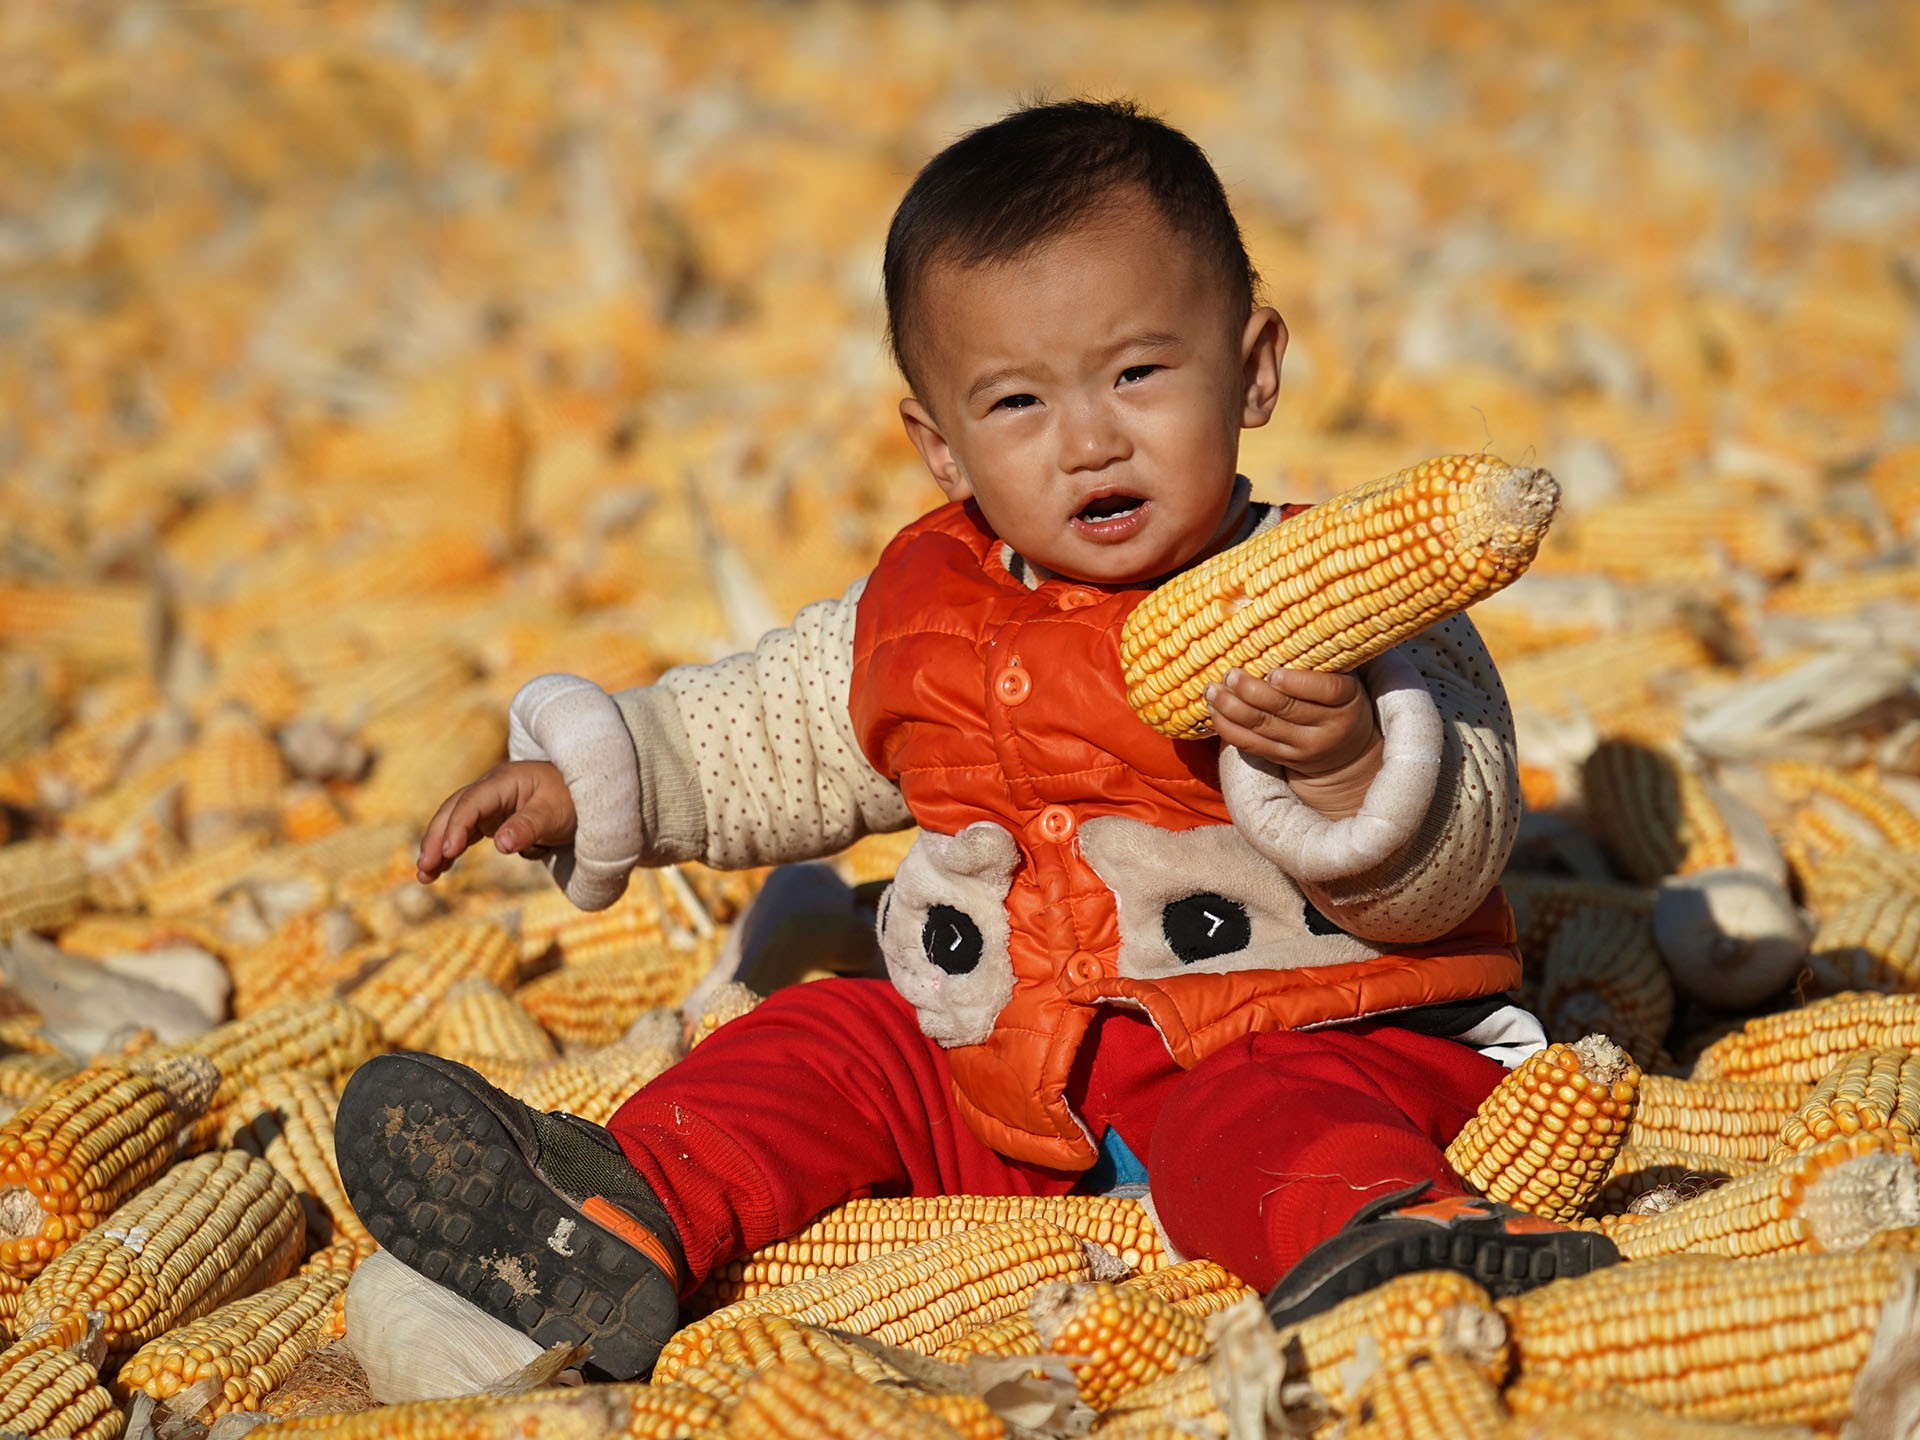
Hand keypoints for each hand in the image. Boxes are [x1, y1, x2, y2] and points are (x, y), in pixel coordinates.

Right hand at [416, 760, 577, 883]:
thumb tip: (501, 845)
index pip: (471, 803)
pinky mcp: (493, 819)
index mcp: (504, 781)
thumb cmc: (572, 801)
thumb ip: (527, 827)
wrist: (588, 796)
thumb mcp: (554, 814)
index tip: (448, 852)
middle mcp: (491, 789)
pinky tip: (440, 869)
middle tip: (424, 867)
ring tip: (425, 875)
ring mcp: (490, 804)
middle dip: (437, 838)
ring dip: (439, 846)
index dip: (457, 826)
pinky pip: (466, 833)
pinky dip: (453, 849)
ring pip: (455, 822)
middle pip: (454, 811)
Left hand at [1206, 667, 1385, 818]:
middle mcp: (1328, 727)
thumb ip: (1318, 658)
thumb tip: (1278, 620)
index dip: (1299, 682)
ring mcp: (1305, 747)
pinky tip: (1214, 712)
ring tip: (1212, 690)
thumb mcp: (1343, 678)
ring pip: (1264, 727)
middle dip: (1252, 691)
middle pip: (1286, 709)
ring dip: (1232, 708)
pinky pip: (1251, 745)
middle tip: (1229, 674)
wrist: (1348, 752)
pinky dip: (1229, 728)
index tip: (1273, 672)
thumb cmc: (1337, 700)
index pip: (1328, 691)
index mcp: (1347, 700)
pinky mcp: (1285, 759)